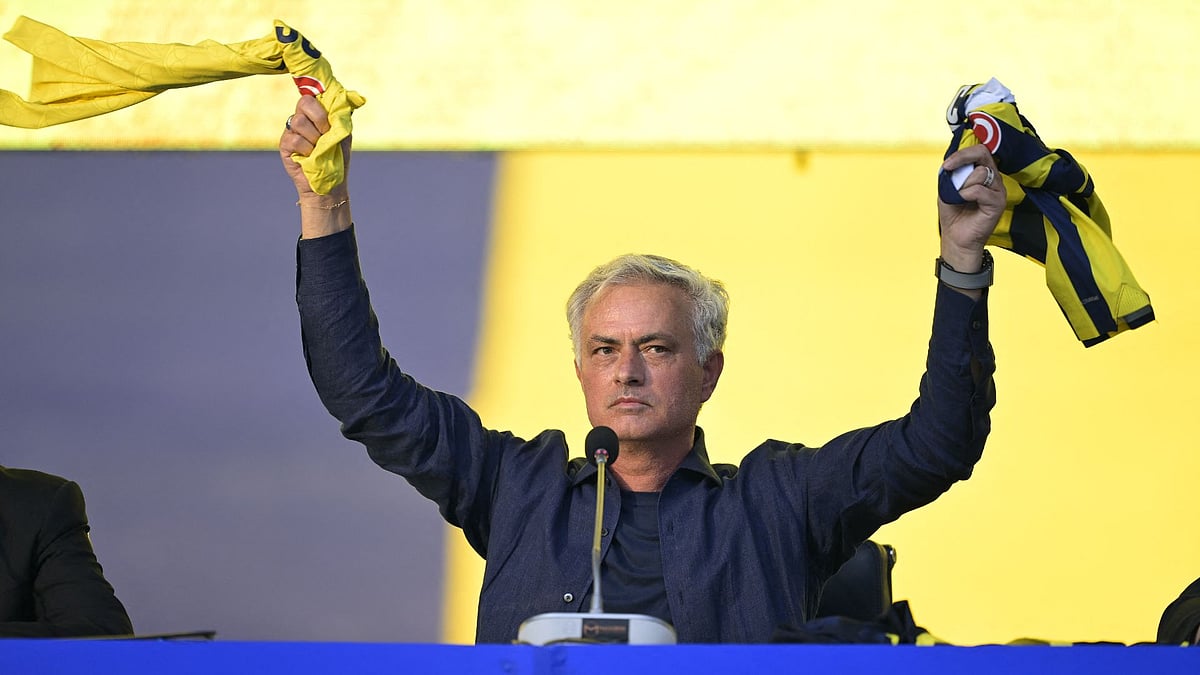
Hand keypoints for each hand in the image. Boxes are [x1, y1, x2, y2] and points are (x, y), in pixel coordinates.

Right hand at [279, 96, 352, 237]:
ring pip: (299, 122)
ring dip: (314, 137)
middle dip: (319, 118)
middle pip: (303, 103)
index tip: (328, 118)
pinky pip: (294, 139)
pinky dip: (306, 149)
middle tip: (326, 133)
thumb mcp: (343, 134)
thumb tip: (342, 99)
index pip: (310, 97)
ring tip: (319, 149)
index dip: (319, 104)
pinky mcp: (284, 146)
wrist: (330, 184)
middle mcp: (301, 120)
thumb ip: (340, 116)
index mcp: (314, 115)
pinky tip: (310, 157)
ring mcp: (291, 132)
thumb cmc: (337, 158)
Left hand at [937, 144, 1005, 274]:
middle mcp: (993, 179)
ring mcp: (997, 190)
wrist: (956, 238)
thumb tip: (952, 161)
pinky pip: (980, 190)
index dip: (963, 153)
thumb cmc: (953, 213)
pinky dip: (966, 194)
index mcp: (983, 173)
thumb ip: (952, 173)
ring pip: (981, 173)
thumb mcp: (948, 188)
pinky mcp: (998, 203)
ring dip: (962, 183)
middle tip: (948, 169)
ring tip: (958, 196)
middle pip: (983, 154)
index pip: (980, 150)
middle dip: (962, 159)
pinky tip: (961, 201)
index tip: (946, 164)